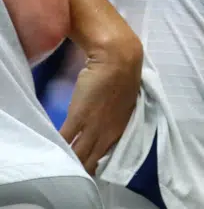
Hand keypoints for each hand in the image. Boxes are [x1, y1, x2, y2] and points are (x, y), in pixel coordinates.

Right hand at [61, 28, 142, 173]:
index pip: (105, 157)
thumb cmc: (122, 76)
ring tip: (56, 166)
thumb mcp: (123, 104)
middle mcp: (108, 132)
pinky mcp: (78, 117)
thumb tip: (102, 126)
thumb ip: (113, 119)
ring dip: (67, 161)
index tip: (85, 170)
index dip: (94, 165)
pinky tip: (51, 151)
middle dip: (80, 169)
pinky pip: (65, 139)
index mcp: (121, 129)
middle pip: (90, 161)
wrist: (118, 59)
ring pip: (78, 154)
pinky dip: (57, 146)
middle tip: (68, 173)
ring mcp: (93, 126)